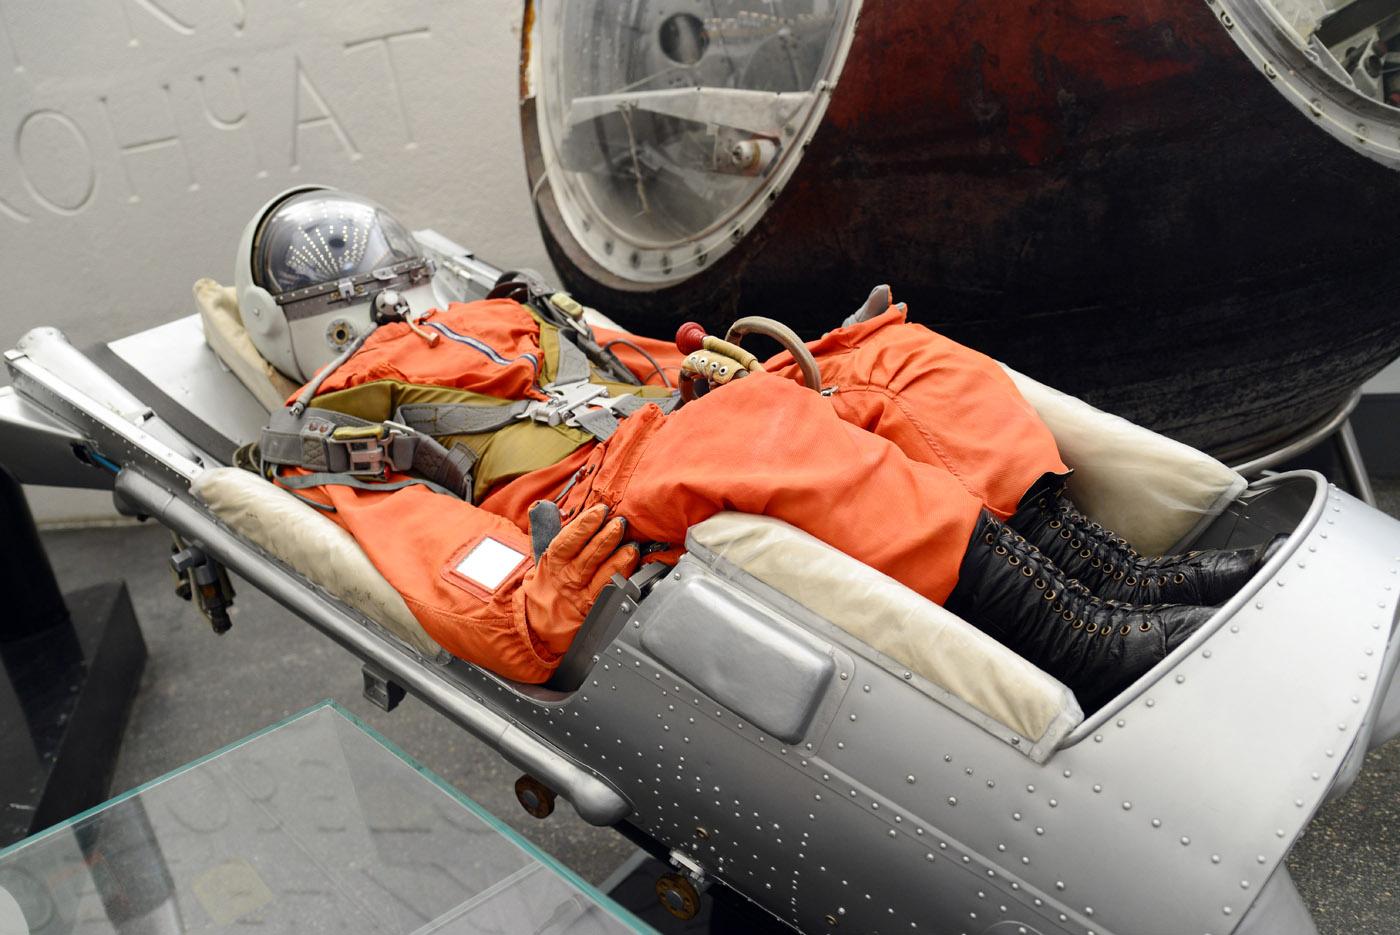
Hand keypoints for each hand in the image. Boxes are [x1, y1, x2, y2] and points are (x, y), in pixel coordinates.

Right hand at [520, 504, 639, 655]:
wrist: (541, 621)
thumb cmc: (549, 579)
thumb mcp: (542, 553)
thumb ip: (544, 527)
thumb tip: (543, 506)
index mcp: (554, 560)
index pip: (568, 541)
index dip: (584, 525)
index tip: (600, 510)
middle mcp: (567, 578)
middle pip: (587, 557)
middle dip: (604, 539)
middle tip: (620, 523)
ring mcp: (582, 595)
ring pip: (601, 576)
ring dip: (617, 560)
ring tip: (631, 546)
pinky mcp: (596, 608)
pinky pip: (611, 592)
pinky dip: (622, 579)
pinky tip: (632, 567)